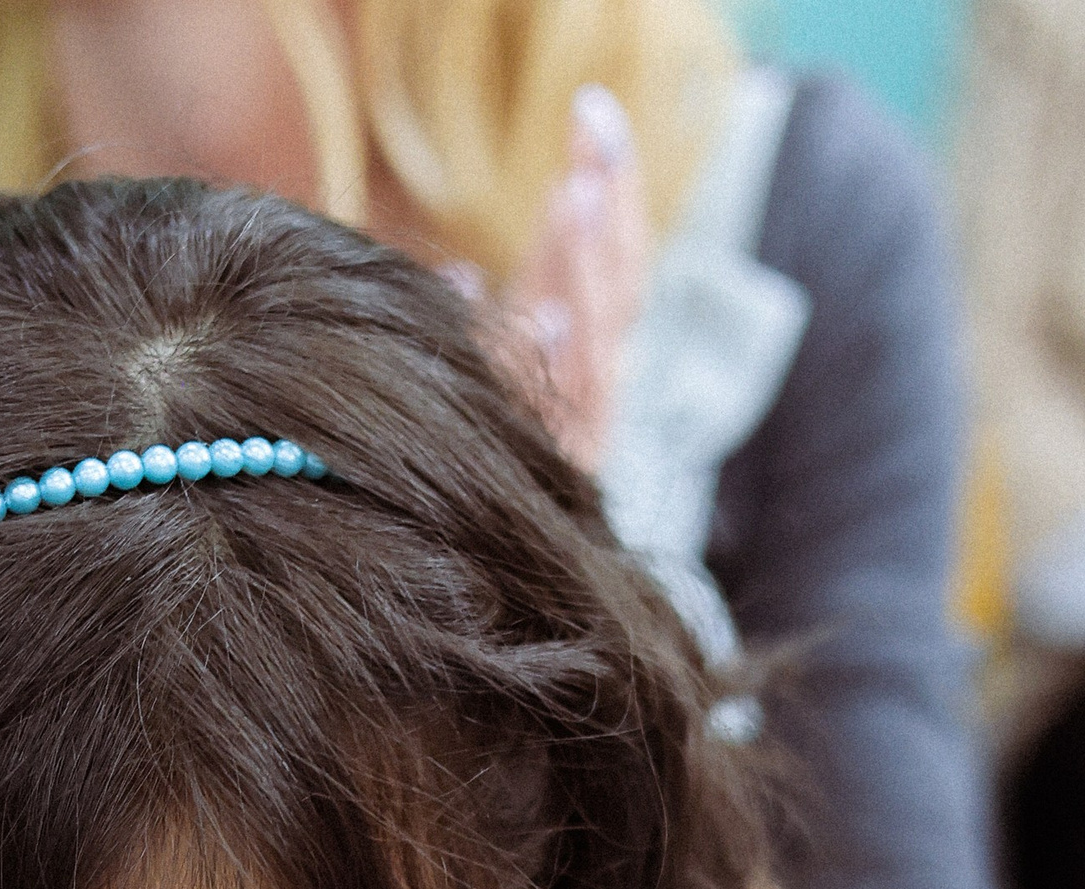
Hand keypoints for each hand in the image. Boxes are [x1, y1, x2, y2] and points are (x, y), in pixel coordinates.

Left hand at [488, 83, 650, 474]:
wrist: (492, 583)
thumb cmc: (481, 463)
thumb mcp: (487, 375)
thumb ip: (489, 326)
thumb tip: (462, 276)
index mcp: (585, 343)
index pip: (612, 247)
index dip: (609, 179)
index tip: (591, 109)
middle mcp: (598, 378)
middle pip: (622, 274)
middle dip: (610, 196)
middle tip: (594, 126)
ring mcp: (588, 423)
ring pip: (604, 332)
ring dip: (588, 264)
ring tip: (576, 197)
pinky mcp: (567, 471)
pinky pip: (567, 411)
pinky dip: (559, 362)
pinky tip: (549, 319)